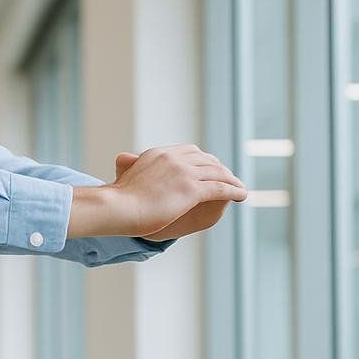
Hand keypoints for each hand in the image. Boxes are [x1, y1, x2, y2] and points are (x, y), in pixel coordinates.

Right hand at [115, 152, 232, 239]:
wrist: (116, 206)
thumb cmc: (115, 199)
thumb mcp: (124, 175)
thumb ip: (129, 165)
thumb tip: (122, 158)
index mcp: (160, 154)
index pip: (190, 151)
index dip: (204, 160)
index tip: (211, 168)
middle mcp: (175, 158)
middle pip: (207, 160)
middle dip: (220, 168)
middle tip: (229, 177)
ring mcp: (184, 173)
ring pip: (217, 173)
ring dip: (232, 180)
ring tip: (240, 187)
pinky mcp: (192, 189)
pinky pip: (220, 188)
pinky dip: (234, 190)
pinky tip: (243, 195)